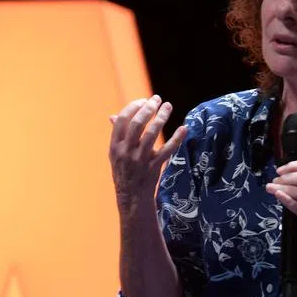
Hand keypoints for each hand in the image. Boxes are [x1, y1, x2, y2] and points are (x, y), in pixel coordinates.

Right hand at [109, 95, 186, 214]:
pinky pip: (167, 150)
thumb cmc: (124, 172)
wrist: (131, 198)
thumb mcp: (116, 154)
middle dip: (148, 108)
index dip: (134, 107)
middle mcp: (126, 151)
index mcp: (115, 146)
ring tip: (168, 107)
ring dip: (161, 118)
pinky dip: (177, 138)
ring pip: (151, 134)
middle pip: (137, 124)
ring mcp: (139, 160)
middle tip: (158, 99)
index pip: (123, 120)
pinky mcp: (153, 167)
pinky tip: (184, 128)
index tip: (144, 100)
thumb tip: (113, 116)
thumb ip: (117, 135)